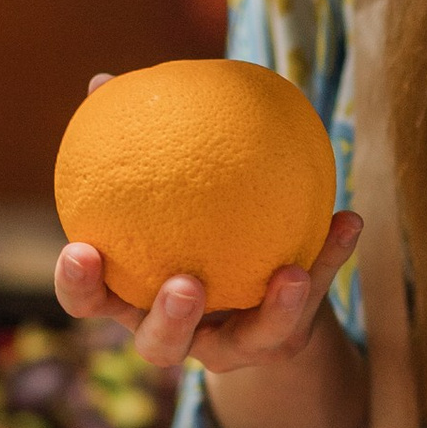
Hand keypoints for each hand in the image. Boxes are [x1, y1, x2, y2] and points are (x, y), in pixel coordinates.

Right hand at [57, 78, 359, 379]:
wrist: (249, 297)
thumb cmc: (186, 231)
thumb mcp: (162, 193)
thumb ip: (132, 146)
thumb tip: (100, 81)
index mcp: (133, 299)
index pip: (91, 300)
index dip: (79, 285)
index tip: (81, 250)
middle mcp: (176, 332)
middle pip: (160, 343)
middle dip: (170, 319)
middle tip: (185, 283)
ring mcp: (229, 346)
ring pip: (245, 343)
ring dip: (270, 310)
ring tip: (290, 273)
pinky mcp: (278, 341)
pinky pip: (309, 301)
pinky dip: (328, 261)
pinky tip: (347, 220)